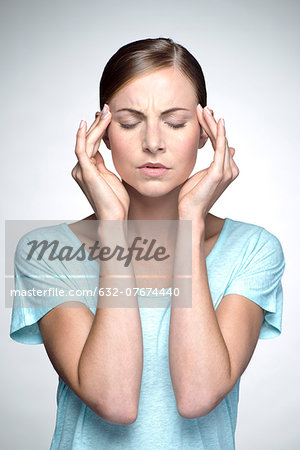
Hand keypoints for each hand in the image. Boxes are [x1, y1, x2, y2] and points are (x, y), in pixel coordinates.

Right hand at [71, 104, 129, 220]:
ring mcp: (82, 170)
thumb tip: (102, 154)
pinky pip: (82, 150)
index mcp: (88, 170)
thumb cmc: (116, 203)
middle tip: (106, 108)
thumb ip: (104, 166)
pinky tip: (87, 123)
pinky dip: (83, 135)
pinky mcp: (86, 172)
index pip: (92, 145)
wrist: (115, 218)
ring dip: (96, 126)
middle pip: (88, 141)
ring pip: (87, 142)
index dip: (98, 130)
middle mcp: (81, 169)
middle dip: (97, 124)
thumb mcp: (111, 179)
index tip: (107, 117)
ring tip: (105, 112)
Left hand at [178, 105, 238, 221]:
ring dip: (212, 124)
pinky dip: (219, 133)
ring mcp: (226, 171)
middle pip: (221, 140)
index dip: (212, 128)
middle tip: (202, 108)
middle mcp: (230, 169)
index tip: (203, 115)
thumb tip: (224, 150)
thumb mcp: (199, 176)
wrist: (189, 214)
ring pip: (221, 141)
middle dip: (211, 123)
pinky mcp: (219, 173)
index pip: (219, 144)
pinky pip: (220, 148)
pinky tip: (216, 121)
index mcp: (225, 169)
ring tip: (203, 110)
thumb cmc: (190, 198)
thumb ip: (209, 164)